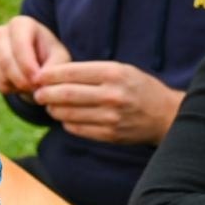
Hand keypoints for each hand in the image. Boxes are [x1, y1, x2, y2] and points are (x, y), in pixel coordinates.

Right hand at [0, 15, 70, 96]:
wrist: (38, 61)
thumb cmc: (51, 55)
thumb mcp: (60, 58)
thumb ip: (54, 67)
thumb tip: (38, 80)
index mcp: (21, 24)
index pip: (19, 45)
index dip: (28, 66)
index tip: (38, 82)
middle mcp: (1, 32)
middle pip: (5, 60)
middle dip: (20, 79)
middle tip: (35, 90)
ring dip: (15, 84)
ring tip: (31, 87)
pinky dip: (7, 88)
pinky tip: (19, 86)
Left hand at [31, 61, 182, 144]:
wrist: (166, 115)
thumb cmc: (137, 88)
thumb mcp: (120, 70)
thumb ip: (89, 71)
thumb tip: (51, 75)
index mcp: (113, 73)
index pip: (70, 72)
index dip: (48, 75)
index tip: (37, 77)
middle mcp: (112, 95)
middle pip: (64, 95)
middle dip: (44, 94)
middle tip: (37, 94)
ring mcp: (111, 117)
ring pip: (67, 114)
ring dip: (53, 110)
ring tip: (51, 105)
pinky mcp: (110, 135)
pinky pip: (76, 129)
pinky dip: (66, 122)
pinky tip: (67, 117)